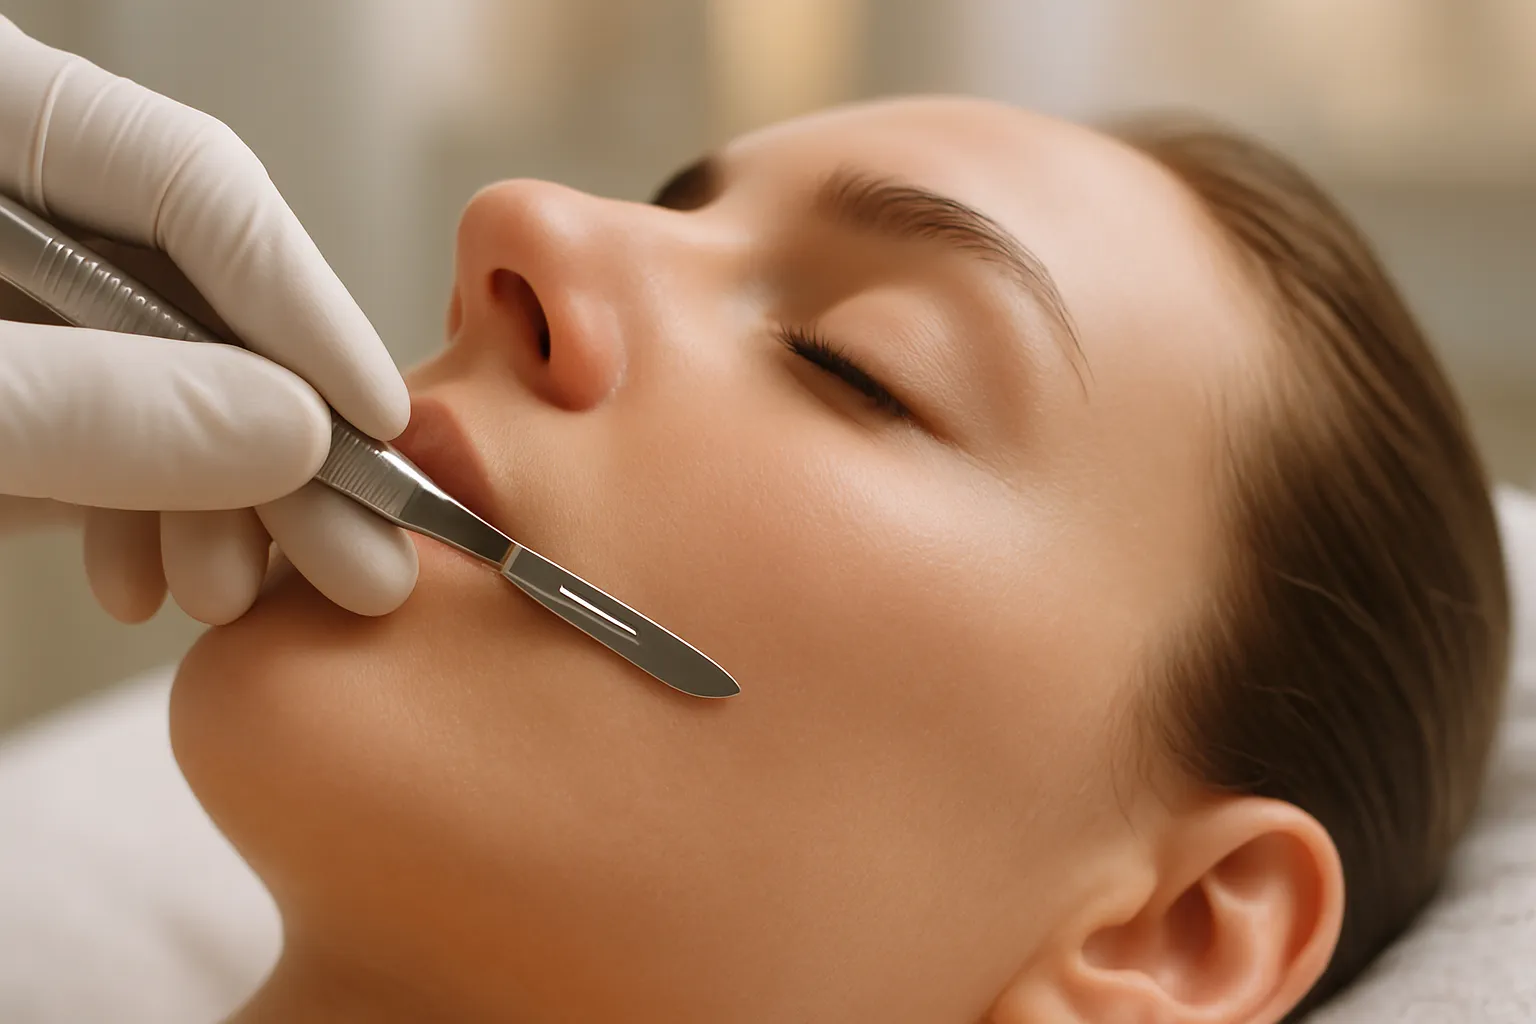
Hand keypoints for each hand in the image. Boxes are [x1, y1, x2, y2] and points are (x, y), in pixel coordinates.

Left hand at [0, 15, 417, 622]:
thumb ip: (93, 404)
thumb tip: (294, 434)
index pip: (195, 187)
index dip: (306, 313)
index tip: (381, 430)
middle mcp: (6, 193)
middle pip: (187, 294)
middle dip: (269, 445)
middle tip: (353, 560)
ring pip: (145, 373)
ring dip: (204, 495)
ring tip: (231, 593)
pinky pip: (77, 421)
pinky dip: (121, 506)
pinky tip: (142, 575)